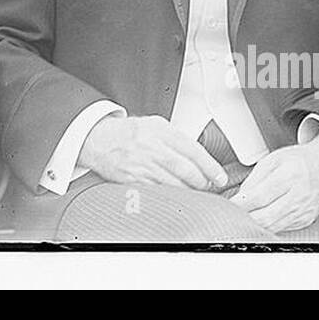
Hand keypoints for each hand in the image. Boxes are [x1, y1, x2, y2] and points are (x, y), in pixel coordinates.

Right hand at [78, 115, 228, 191]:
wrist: (98, 139)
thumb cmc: (128, 132)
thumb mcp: (154, 124)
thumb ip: (176, 138)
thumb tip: (199, 157)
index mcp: (160, 130)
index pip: (192, 149)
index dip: (210, 166)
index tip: (219, 176)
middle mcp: (151, 146)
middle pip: (185, 169)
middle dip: (202, 181)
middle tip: (209, 185)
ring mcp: (141, 164)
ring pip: (174, 183)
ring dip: (189, 190)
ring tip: (195, 190)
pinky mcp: (133, 179)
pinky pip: (158, 191)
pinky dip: (172, 195)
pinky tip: (178, 194)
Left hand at [228, 132, 318, 232]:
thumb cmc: (298, 161)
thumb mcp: (273, 160)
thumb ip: (255, 178)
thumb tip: (241, 197)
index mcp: (290, 176)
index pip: (260, 197)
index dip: (241, 203)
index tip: (228, 204)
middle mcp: (299, 196)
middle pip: (265, 217)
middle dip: (244, 217)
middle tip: (231, 213)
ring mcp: (304, 211)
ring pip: (272, 226)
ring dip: (254, 224)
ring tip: (242, 216)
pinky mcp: (305, 220)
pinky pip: (281, 228)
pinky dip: (267, 226)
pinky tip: (259, 218)